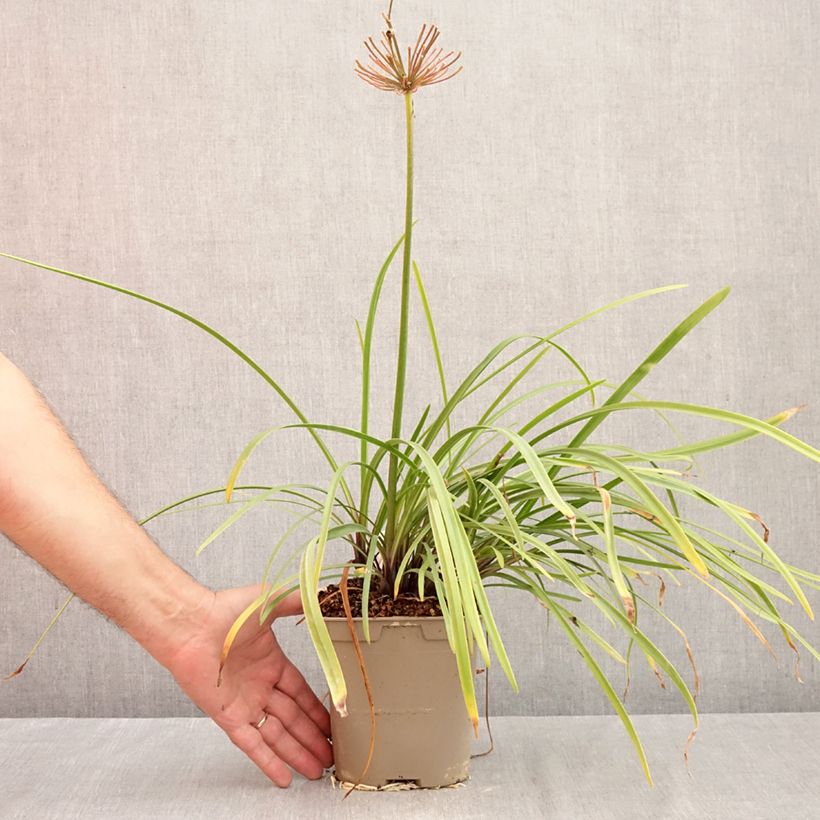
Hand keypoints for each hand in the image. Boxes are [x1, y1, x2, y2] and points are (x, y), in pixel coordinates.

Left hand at [163, 585, 332, 786]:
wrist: (192, 624)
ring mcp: (244, 703)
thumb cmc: (226, 610)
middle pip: (292, 719)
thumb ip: (296, 602)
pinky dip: (268, 761)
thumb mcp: (270, 601)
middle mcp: (259, 686)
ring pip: (277, 735)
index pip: (300, 692)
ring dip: (297, 753)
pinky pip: (251, 744)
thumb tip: (322, 596)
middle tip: (332, 756)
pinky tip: (284, 777)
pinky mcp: (228, 716)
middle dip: (312, 738)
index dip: (317, 709)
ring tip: (317, 771)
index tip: (333, 724)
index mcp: (271, 662)